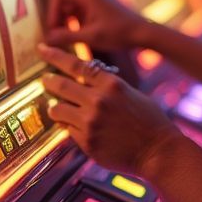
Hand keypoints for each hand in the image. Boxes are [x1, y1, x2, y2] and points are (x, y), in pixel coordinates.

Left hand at [39, 44, 181, 175]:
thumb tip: (84, 81)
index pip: (76, 65)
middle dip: (49, 81)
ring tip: (58, 109)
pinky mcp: (87, 142)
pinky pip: (67, 130)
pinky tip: (77, 129)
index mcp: (111, 84)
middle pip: (61, 85)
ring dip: (56, 108)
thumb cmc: (149, 121)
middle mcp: (98, 100)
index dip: (56, 56)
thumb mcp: (131, 93)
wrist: (159, 152)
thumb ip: (106, 86)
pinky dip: (70, 127)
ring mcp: (90, 122)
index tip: (42, 49)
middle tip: (44, 80)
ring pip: (58, 110)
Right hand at [45, 0, 152, 51]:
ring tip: (66, 39)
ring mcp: (96, 1)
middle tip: (56, 36)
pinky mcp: (100, 9)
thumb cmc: (120, 33)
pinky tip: (78, 37)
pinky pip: (81, 13)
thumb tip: (46, 40)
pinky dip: (76, 24)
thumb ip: (67, 37)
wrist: (144, 33)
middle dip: (57, 18)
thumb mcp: (91, 37)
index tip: (52, 29)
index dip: (52, 11)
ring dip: (66, 22)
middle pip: (64, 0)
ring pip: (72, 8)